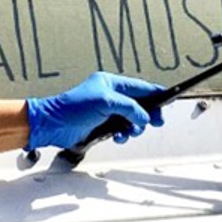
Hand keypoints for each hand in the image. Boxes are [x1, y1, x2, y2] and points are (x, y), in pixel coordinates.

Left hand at [25, 73, 165, 148]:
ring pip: (131, 119)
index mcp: (110, 83)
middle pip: (138, 104)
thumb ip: (129, 107)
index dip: (154, 93)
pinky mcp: (101, 126)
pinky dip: (123, 134)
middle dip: (147, 114)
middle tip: (156, 122)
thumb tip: (144, 116)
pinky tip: (118, 137)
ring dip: (134, 127)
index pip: (139, 87)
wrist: (53, 125)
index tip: (168, 99)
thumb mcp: (106, 102)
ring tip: (131, 131)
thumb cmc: (73, 108)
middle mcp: (110, 96)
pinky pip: (121, 130)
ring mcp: (106, 111)